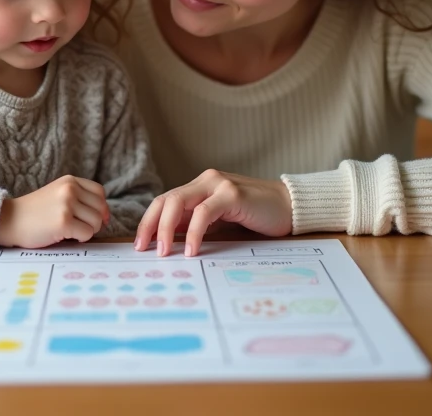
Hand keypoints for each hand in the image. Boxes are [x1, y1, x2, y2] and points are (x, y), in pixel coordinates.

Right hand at [0, 176, 109, 247]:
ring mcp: (67, 204)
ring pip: (96, 222)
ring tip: (71, 231)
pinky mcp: (64, 222)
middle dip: (95, 221)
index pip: (99, 192)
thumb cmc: (34, 212)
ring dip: (88, 231)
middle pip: (100, 208)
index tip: (96, 218)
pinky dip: (81, 238)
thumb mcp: (57, 194)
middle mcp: (70, 189)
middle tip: (80, 228)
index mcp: (69, 181)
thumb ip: (78, 197)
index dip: (101, 207)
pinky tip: (66, 236)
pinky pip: (87, 233)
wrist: (9, 220)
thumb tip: (105, 215)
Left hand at [134, 170, 292, 256]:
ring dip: (166, 229)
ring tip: (164, 252)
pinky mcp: (232, 194)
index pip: (164, 201)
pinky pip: (204, 212)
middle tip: (144, 250)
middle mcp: (205, 180)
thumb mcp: (221, 221)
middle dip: (150, 225)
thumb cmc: (256, 216)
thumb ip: (197, 224)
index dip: (148, 221)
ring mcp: (218, 184)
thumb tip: (168, 241)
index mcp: (200, 186)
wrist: (291, 207)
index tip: (140, 244)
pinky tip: (192, 250)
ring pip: (179, 202)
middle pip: (166, 200)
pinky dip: (193, 232)